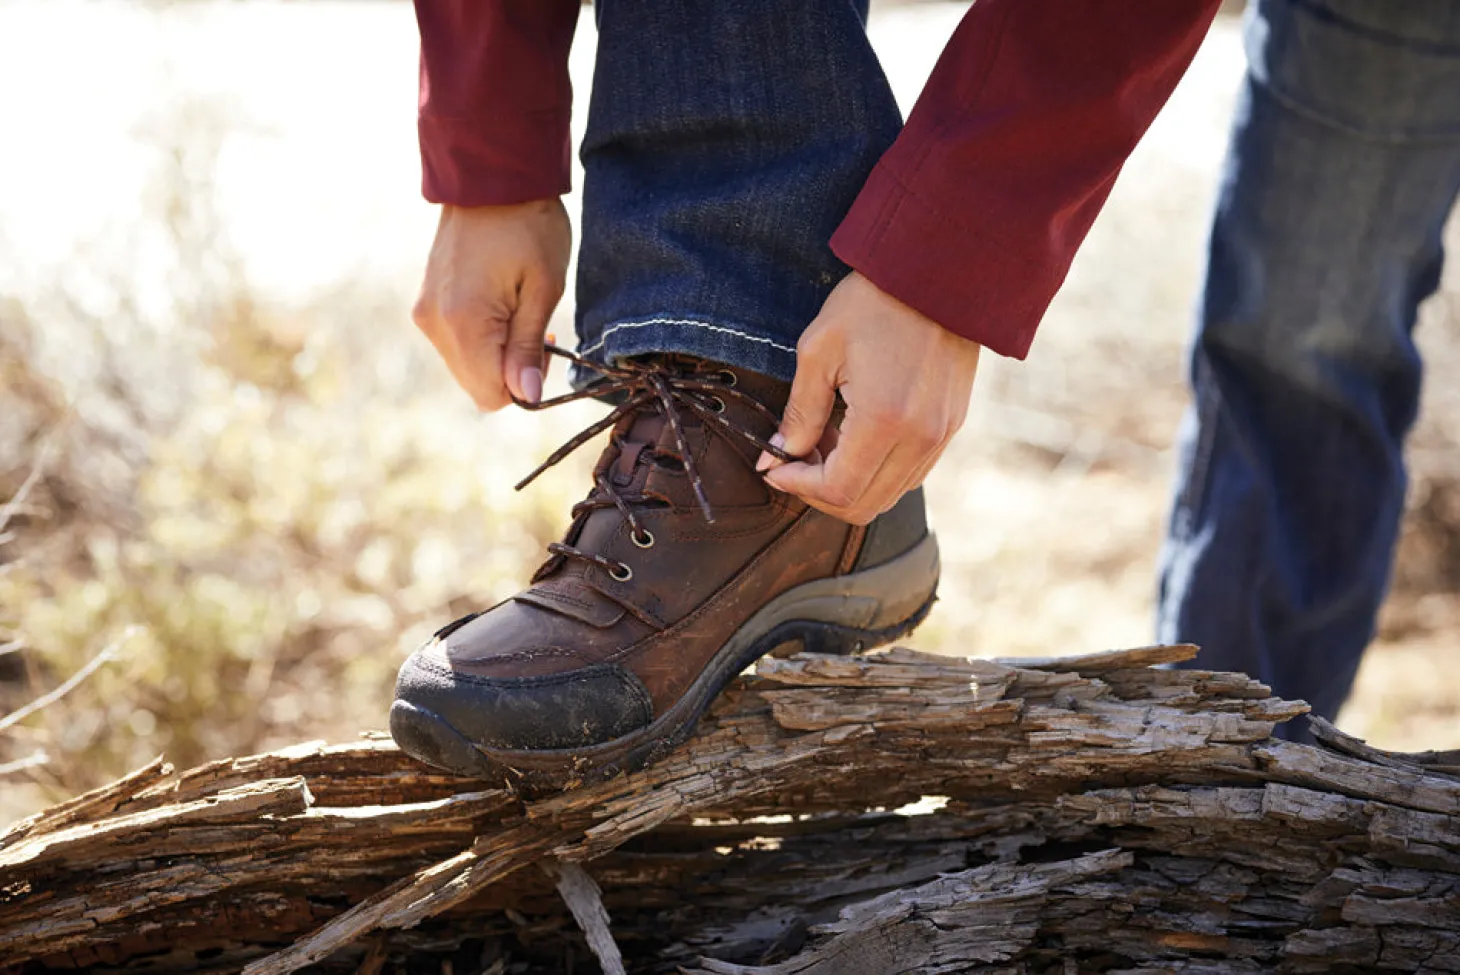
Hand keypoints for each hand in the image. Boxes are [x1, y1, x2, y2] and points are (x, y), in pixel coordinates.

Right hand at [412, 199, 571, 409]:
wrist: (489, 175)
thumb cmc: (528, 226)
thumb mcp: (543, 288)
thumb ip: (529, 346)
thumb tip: (528, 397)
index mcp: (464, 323)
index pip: (492, 394)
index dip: (524, 385)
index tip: (544, 347)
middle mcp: (435, 324)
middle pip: (475, 385)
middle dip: (509, 371)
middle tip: (536, 330)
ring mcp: (425, 312)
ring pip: (464, 366)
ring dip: (494, 353)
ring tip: (516, 311)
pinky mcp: (425, 302)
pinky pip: (454, 342)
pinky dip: (479, 338)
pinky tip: (497, 305)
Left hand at [757, 272, 980, 524]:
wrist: (939, 270)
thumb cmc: (873, 301)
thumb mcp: (819, 352)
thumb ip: (798, 415)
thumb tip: (775, 460)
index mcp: (884, 419)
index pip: (838, 490)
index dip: (799, 488)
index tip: (776, 468)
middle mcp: (920, 437)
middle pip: (865, 505)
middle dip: (820, 492)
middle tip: (795, 460)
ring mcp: (941, 435)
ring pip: (889, 495)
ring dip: (849, 482)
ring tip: (825, 441)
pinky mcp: (952, 426)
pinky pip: (911, 473)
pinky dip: (877, 470)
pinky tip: (855, 435)